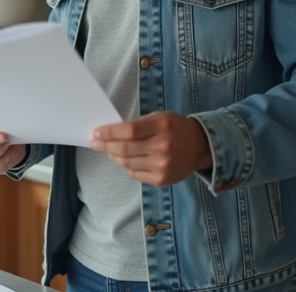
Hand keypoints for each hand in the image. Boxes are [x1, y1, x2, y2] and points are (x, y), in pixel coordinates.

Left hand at [90, 111, 212, 185]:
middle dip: (105, 145)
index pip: (128, 130)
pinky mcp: (162, 179)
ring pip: (126, 163)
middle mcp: (163, 147)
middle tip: (95, 142)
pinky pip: (135, 174)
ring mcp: (163, 165)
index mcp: (162, 126)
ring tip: (110, 150)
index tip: (96, 132)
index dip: (109, 132)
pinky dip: (127, 166)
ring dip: (114, 156)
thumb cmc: (176, 128)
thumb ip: (138, 124)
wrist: (200, 147)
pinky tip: (127, 159)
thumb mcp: (159, 117)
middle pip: (124, 148)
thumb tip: (111, 133)